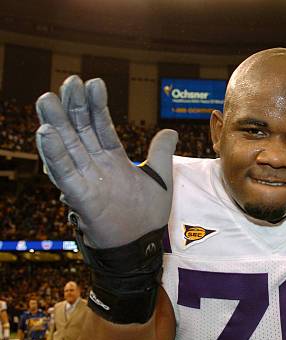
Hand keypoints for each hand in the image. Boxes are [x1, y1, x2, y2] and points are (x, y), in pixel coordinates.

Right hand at [35, 76, 177, 247]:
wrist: (141, 243)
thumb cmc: (147, 214)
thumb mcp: (161, 177)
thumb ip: (162, 153)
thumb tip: (170, 131)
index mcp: (113, 158)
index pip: (101, 126)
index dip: (96, 105)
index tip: (93, 83)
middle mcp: (96, 164)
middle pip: (81, 130)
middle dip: (74, 107)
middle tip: (68, 81)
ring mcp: (86, 178)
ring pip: (67, 146)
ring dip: (56, 123)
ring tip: (46, 98)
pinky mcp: (79, 195)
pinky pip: (64, 172)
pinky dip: (55, 154)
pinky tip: (46, 133)